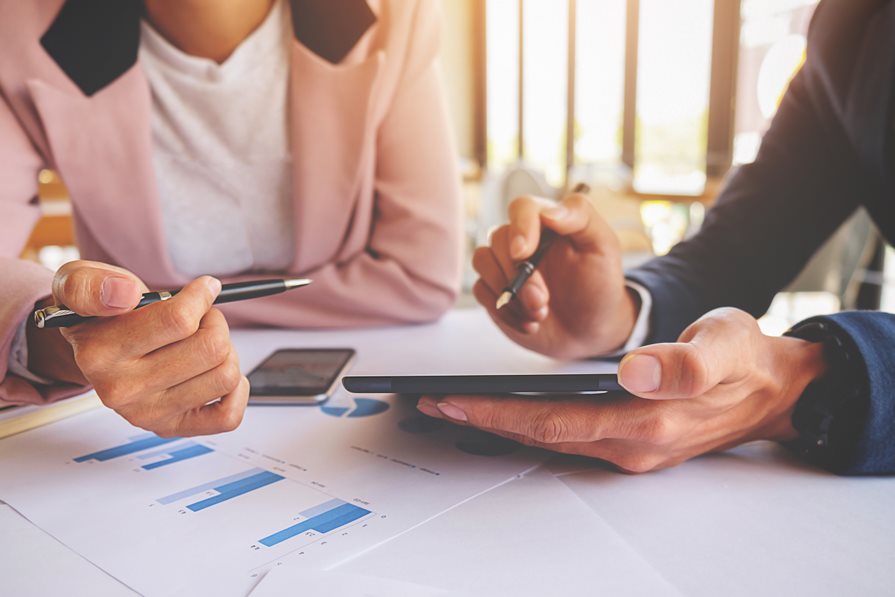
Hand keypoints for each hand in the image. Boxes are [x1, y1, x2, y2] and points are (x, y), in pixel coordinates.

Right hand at [29, 260, 247, 436]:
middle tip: (200, 318)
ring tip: (202, 342)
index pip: (178, 320)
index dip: (201, 297)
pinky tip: (214, 370)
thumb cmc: (100, 312)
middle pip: (211, 348)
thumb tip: (126, 294)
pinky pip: (228, 415)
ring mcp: (148, 414)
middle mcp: (122, 390)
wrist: (93, 350)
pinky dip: (236, 390)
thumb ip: (92, 284)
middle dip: (215, 323)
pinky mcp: (172, 428)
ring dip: (227, 352)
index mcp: (100, 352)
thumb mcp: (80, 283)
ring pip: (226, 377)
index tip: (203, 288)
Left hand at [417, 308, 827, 472]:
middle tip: (431, 403)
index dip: (498, 413)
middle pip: (541, 436)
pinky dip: (529, 422)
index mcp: (648, 423)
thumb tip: (635, 372)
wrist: (777, 389)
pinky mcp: (631, 440)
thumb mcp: (726, 346)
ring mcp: (631, 448)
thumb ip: (684, 363)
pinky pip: (567, 436)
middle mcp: (633, 445)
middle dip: (482, 420)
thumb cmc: (746, 359)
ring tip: (454, 404)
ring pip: (550, 439)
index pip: (555, 423)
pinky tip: (506, 408)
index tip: (451, 400)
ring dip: (500, 422)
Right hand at [473, 193, 638, 358]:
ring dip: (509, 294)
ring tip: (540, 314)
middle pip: (498, 238)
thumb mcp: (603, 246)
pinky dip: (504, 311)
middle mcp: (523, 240)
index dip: (519, 227)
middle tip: (543, 301)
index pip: (522, 208)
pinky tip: (529, 323)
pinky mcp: (495, 289)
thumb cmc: (599, 284)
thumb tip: (548, 212)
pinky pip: (481, 291)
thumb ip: (581, 217)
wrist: (591, 328)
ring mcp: (505, 265)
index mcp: (547, 223)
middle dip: (519, 276)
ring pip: (483, 261)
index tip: (522, 254)